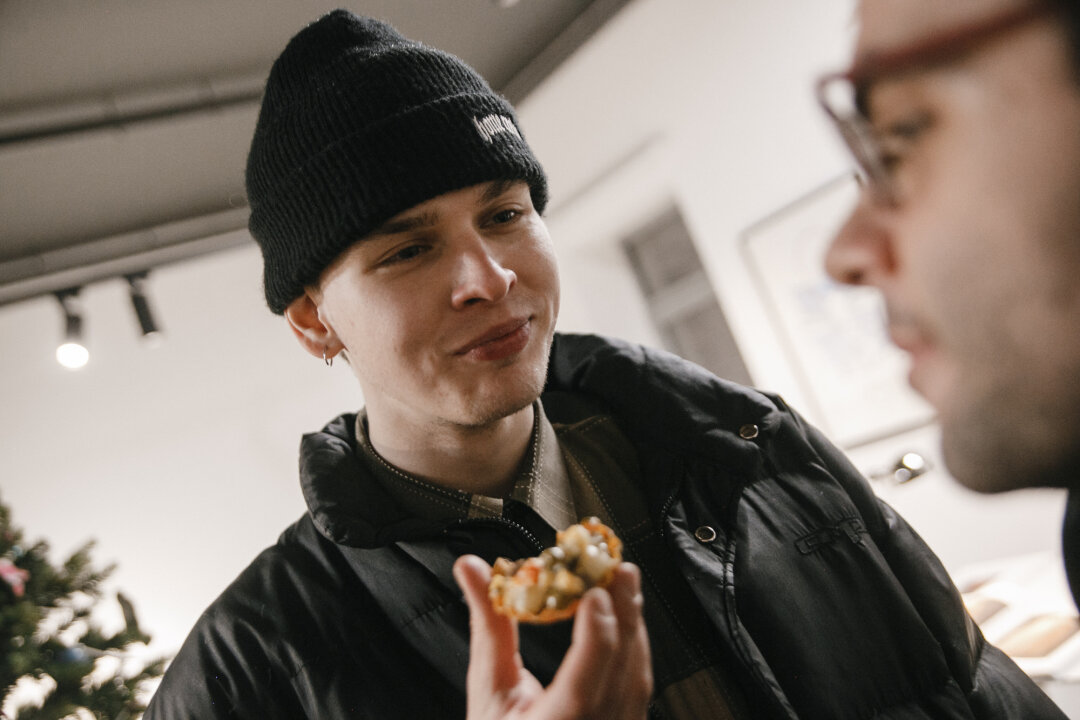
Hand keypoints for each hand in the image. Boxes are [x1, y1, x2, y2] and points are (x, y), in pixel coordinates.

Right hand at [453, 555, 652, 719]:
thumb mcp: (488, 685)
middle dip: (622, 615)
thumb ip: (489, 625)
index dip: (594, 642)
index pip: (580, 693)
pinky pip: (638, 688)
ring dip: (633, 627)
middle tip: (616, 569)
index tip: (593, 595)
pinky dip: (635, 649)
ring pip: (637, 680)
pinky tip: (627, 620)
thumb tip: (472, 569)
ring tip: (622, 584)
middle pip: (620, 677)